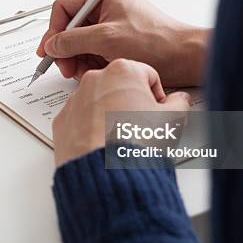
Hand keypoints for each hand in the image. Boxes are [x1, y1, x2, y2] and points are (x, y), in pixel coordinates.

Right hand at [36, 0, 209, 86]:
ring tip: (85, 72)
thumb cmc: (156, 42)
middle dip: (66, 49)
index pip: (65, 7)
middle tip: (66, 67)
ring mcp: (111, 27)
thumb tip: (52, 45)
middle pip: (70, 27)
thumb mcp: (107, 39)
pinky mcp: (116, 43)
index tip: (49, 50)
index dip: (53, 29)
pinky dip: (90, 64)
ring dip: (78, 60)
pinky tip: (97, 72)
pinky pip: (93, 53)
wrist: (184, 58)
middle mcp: (106, 8)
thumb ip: (73, 40)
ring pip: (80, 43)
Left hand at [53, 59, 191, 166]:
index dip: (156, 95)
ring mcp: (75, 99)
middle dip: (131, 102)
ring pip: (98, 101)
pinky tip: (103, 144)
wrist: (105, 172)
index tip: (157, 110)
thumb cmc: (136, 144)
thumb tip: (180, 100)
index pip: (147, 75)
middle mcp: (94, 80)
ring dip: (109, 114)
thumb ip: (179, 103)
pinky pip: (80, 118)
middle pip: (120, 85)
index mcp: (123, 70)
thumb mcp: (172, 120)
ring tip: (121, 138)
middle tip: (141, 126)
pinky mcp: (62, 120)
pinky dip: (90, 127)